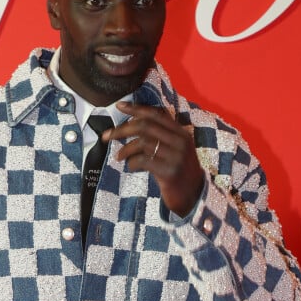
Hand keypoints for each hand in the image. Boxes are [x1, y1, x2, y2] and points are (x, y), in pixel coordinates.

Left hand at [109, 101, 203, 216]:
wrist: (193, 195)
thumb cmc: (177, 170)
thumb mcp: (174, 149)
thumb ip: (160, 135)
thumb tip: (132, 122)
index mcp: (181, 132)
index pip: (155, 114)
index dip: (135, 108)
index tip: (119, 105)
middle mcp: (180, 141)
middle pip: (145, 126)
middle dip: (122, 130)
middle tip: (106, 136)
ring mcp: (176, 157)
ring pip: (143, 143)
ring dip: (125, 149)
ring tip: (119, 156)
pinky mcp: (170, 172)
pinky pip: (144, 161)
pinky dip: (132, 162)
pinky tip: (131, 166)